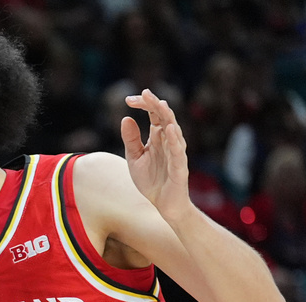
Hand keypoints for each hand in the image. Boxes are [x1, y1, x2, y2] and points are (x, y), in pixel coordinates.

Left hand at [120, 89, 192, 222]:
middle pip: (164, 117)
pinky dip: (173, 140)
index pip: (153, 114)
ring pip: (174, 131)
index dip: (143, 104)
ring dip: (167, 117)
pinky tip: (168, 129)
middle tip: (143, 93)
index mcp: (157, 137)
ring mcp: (175, 153)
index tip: (128, 99)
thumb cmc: (151, 180)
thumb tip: (126, 118)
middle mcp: (168, 142)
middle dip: (154, 104)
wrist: (163, 205)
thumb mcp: (134, 158)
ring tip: (160, 104)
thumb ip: (131, 140)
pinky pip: (178, 152)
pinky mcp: (179, 168)